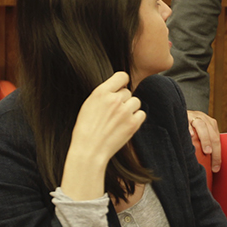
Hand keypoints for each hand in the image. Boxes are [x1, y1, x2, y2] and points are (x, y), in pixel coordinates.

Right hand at [61, 72, 144, 199]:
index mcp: (101, 92)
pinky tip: (126, 124)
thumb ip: (103, 95)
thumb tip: (117, 88)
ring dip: (130, 109)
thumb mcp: (89, 105)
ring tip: (119, 119)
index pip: (122, 76)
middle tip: (114, 112)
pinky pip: (141, 114)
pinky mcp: (133, 123)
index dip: (122, 82)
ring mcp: (125, 111)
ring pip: (136, 102)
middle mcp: (114, 99)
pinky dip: (136, 118)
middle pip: (128, 91)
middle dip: (123, 100)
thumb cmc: (85, 130)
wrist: (89, 151)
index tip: (121, 88)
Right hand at [188, 110, 221, 171]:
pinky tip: (190, 135)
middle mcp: (204, 119)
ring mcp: (194, 116)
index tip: (216, 168)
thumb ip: (204, 143)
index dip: (218, 155)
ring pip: (202, 126)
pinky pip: (187, 122)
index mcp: (210, 124)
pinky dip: (189, 128)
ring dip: (206, 139)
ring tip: (207, 151)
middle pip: (213, 134)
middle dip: (215, 150)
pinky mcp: (183, 116)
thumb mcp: (199, 133)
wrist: (175, 112)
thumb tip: (207, 164)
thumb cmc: (188, 127)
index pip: (217, 140)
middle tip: (214, 163)